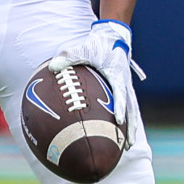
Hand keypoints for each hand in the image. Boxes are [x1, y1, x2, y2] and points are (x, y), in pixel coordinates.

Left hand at [48, 19, 144, 134]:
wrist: (112, 36)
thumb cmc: (98, 44)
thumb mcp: (82, 48)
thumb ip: (68, 57)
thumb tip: (52, 66)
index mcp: (118, 75)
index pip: (121, 94)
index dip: (120, 108)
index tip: (118, 121)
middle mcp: (125, 84)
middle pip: (132, 109)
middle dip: (131, 127)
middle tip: (127, 145)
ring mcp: (126, 87)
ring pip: (132, 111)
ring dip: (131, 128)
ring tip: (127, 146)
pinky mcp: (123, 88)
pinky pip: (126, 107)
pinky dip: (125, 120)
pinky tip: (117, 133)